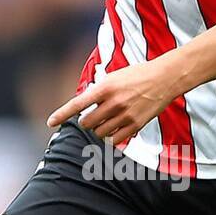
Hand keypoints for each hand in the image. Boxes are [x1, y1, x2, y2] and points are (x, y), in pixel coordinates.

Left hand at [46, 60, 179, 143]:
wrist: (164, 78)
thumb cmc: (138, 75)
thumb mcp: (114, 76)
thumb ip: (98, 90)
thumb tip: (83, 104)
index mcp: (105, 87)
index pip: (77, 104)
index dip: (62, 114)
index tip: (50, 122)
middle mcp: (113, 102)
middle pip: (87, 123)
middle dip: (86, 121)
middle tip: (93, 115)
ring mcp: (124, 115)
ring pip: (99, 133)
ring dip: (98, 129)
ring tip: (108, 119)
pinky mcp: (135, 125)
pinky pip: (114, 140)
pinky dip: (110, 137)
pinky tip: (115, 128)